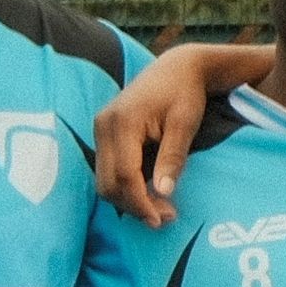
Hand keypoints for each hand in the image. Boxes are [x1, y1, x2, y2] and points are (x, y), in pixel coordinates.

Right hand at [89, 40, 269, 224]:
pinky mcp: (104, 133)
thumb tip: (164, 192)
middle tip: (165, 218)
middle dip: (134, 206)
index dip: (141, 203)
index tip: (161, 220)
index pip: (125, 175)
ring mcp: (100, 128)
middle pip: (108, 182)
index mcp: (123, 121)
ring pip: (104, 180)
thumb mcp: (185, 124)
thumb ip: (172, 157)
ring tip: (160, 209)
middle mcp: (104, 125)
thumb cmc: (185, 92)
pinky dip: (125, 186)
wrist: (176, 67)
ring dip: (128, 200)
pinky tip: (149, 193)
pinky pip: (108, 169)